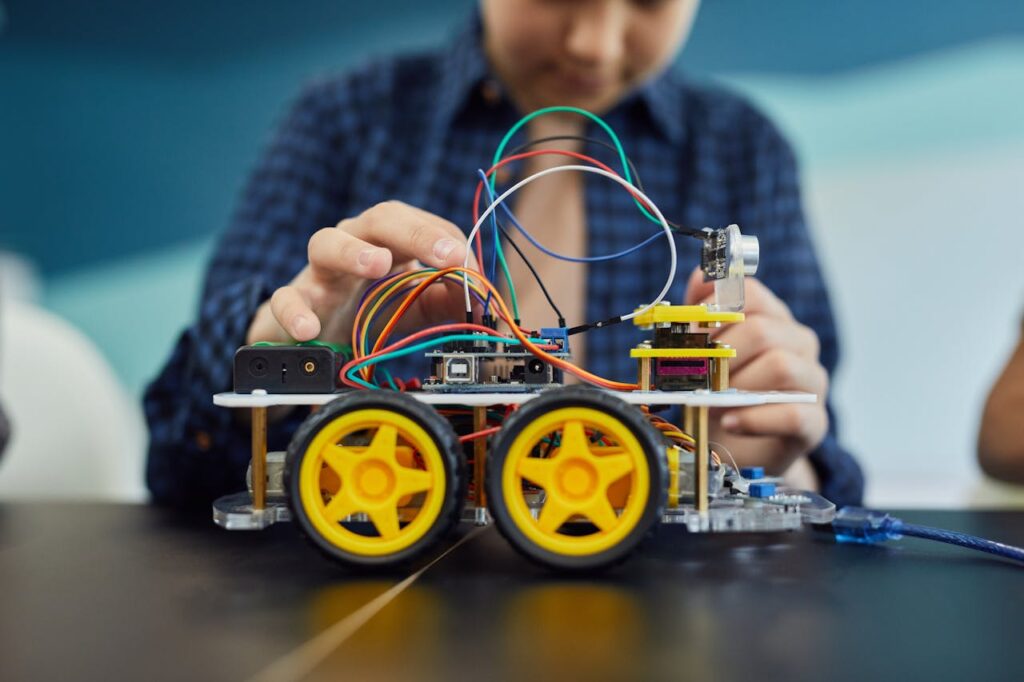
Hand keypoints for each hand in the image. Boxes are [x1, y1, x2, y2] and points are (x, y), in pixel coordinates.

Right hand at [247, 201, 474, 345]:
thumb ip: (447, 302)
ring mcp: (319, 272)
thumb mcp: (415, 306)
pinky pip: (286, 299)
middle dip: (417, 233)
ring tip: (375, 265)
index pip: (421, 224)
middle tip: (447, 255)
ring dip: (353, 251)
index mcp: (388, 242)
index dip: (448, 242)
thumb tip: (481, 303)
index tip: (470, 267)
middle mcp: (353, 244)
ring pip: (325, 243)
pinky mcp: (293, 301)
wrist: (313, 337)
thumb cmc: (366, 310)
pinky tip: (309, 327)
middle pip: (381, 219)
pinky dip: (294, 311)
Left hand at [684, 268, 828, 477]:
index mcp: (774, 319)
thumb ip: (701, 314)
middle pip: (762, 331)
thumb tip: (699, 276)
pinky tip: (730, 423)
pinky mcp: (815, 422)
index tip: (688, 334)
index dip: (713, 310)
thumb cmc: (722, 393)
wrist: (740, 447)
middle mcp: (799, 344)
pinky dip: (755, 418)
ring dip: (736, 386)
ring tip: (711, 403)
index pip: (750, 294)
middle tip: (692, 376)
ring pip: (781, 366)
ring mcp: (812, 383)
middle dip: (719, 354)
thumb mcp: (705, 353)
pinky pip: (792, 414)